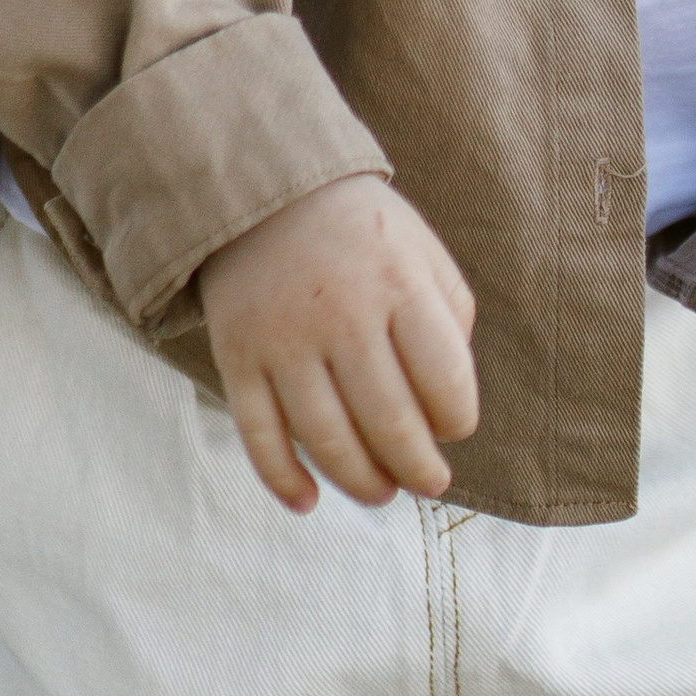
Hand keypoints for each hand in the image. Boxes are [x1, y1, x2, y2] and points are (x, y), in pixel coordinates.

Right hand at [195, 173, 478, 514]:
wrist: (264, 193)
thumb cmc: (361, 235)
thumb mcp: (422, 252)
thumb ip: (449, 319)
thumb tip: (450, 405)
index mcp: (399, 286)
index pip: (444, 379)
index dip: (457, 420)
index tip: (454, 428)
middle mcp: (341, 316)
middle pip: (389, 422)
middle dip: (418, 468)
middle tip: (431, 484)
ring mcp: (284, 341)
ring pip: (327, 439)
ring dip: (362, 483)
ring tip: (382, 493)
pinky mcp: (238, 357)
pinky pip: (259, 434)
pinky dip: (283, 479)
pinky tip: (308, 502)